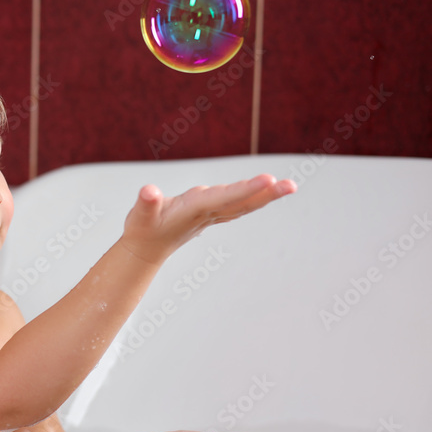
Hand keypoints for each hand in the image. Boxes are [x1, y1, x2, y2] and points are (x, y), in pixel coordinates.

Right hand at [121, 174, 296, 264]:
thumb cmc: (141, 230)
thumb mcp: (139, 215)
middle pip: (241, 202)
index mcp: (194, 210)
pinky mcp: (209, 214)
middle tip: (291, 186)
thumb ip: (146, 203)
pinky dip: (253, 197)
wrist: (144, 251)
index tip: (268, 180)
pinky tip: (265, 191)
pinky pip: (236, 205)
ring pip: (242, 203)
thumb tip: (148, 192)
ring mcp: (210, 215)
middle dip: (266, 194)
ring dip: (265, 195)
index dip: (246, 189)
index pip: (224, 198)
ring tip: (287, 186)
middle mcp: (207, 213)